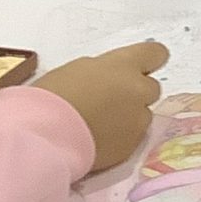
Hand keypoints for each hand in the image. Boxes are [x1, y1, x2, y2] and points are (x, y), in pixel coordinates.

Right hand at [31, 40, 168, 170]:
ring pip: (143, 115)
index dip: (148, 61)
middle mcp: (137, 91)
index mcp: (123, 65)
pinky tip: (96, 140)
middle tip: (110, 101)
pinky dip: (120, 138)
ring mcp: (137, 121)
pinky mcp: (130, 148)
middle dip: (136, 93)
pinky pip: (132, 138)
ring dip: (129, 117)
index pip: (156, 53)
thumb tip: (110, 80)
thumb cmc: (51, 96)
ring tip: (99, 125)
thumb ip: (104, 71)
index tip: (138, 69)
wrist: (44, 135)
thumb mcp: (78, 69)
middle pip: (152, 88)